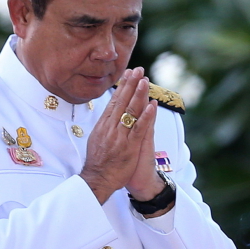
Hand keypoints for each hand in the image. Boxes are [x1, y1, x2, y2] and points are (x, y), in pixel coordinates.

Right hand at [80, 69, 158, 204]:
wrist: (97, 179)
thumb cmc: (99, 162)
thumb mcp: (97, 139)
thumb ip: (105, 126)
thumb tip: (109, 114)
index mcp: (103, 125)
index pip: (114, 101)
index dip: (122, 87)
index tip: (128, 74)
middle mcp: (111, 127)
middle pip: (121, 102)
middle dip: (130, 84)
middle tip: (138, 69)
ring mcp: (120, 136)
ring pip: (130, 111)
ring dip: (138, 95)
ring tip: (145, 80)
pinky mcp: (129, 146)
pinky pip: (139, 129)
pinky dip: (146, 116)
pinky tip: (152, 105)